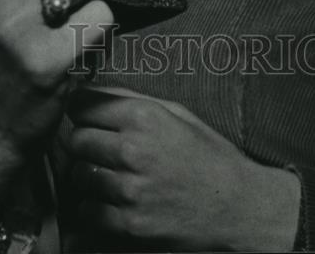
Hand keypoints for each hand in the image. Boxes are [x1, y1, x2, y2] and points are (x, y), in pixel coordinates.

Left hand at [68, 87, 300, 251]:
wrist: (238, 206)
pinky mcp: (131, 224)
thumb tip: (91, 89)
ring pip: (78, 176)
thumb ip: (131, 99)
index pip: (83, 106)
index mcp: (143, 117)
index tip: (86, 118)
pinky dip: (93, 207)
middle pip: (76, 140)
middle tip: (97, 149)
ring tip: (107, 175)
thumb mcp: (176, 113)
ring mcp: (131, 190)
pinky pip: (88, 211)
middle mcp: (133, 150)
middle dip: (83, 143)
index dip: (81, 111)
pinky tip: (111, 201)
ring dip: (87, 175)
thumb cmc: (208, 155)